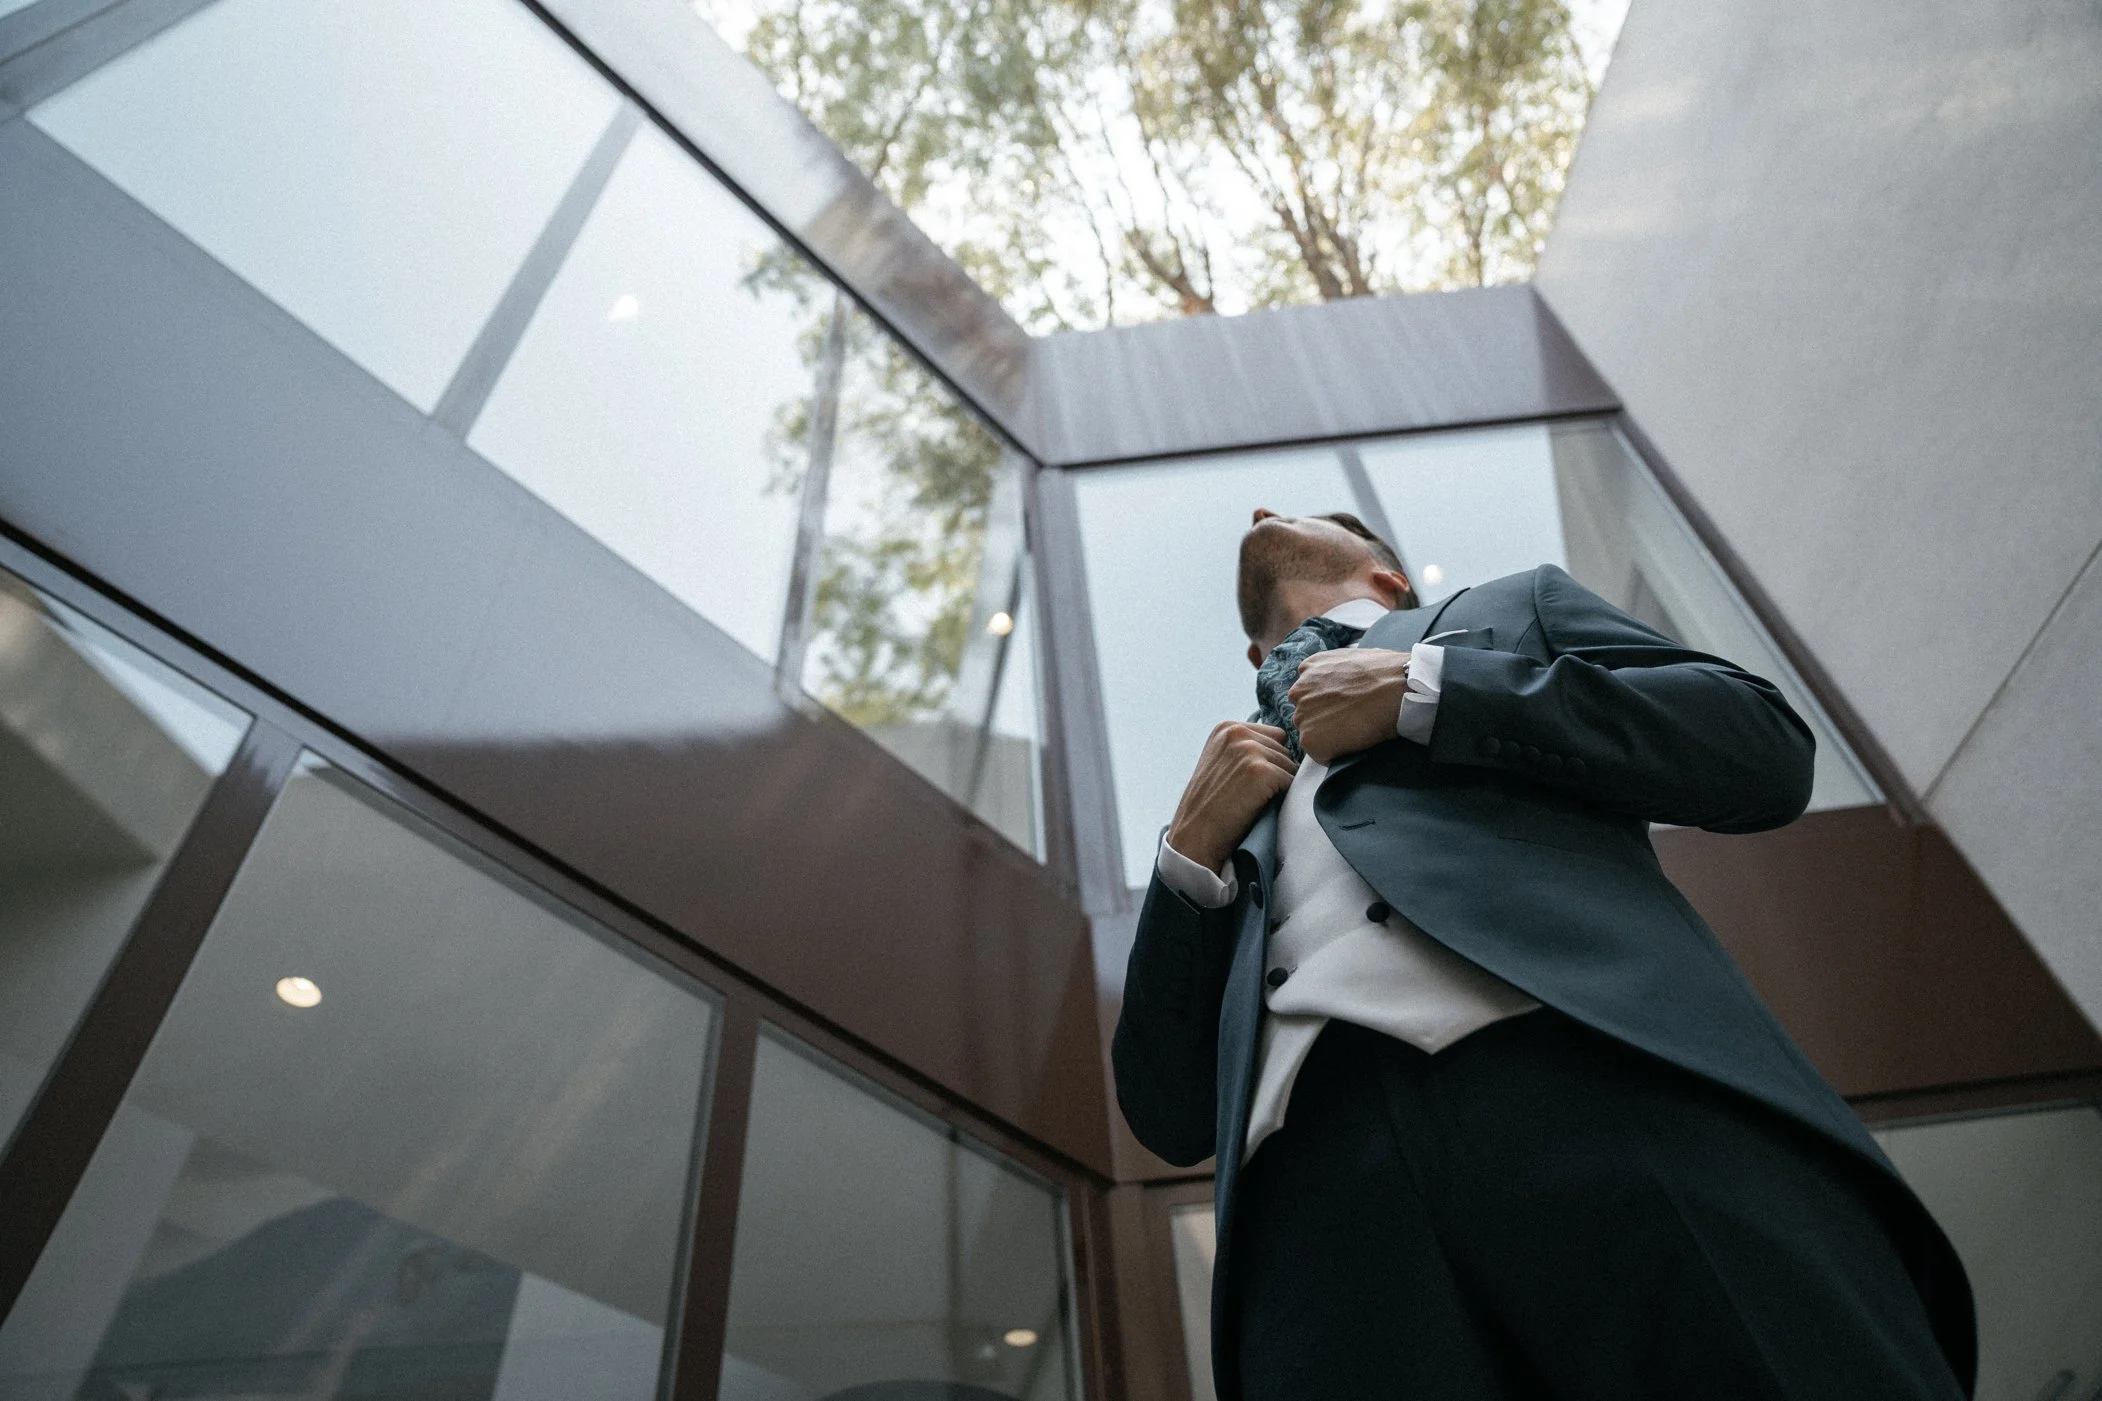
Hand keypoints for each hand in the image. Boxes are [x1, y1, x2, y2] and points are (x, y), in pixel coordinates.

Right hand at [1165, 722, 1297, 873]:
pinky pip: (1292, 782)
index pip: (1274, 736)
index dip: (1269, 760)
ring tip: (1254, 800)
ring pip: (1291, 766)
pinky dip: (1283, 797)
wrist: (1196, 834)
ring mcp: (1249, 750)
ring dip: (1280, 785)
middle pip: (1284, 749)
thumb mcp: (1220, 762)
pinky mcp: (1261, 770)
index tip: (1249, 780)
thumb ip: (1245, 748)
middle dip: (1277, 771)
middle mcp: (1237, 733)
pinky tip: (1260, 806)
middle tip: (1252, 794)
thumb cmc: (1210, 805)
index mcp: (1227, 728)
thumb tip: (1287, 748)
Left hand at [1289, 648, 1409, 762]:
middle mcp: (1299, 691)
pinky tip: (1354, 741)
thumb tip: (1340, 683)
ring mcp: (1302, 716)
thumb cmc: (1386, 672)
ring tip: (1355, 729)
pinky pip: (1320, 754)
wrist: (1397, 687)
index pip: (1309, 692)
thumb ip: (1335, 671)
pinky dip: (1335, 754)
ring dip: (1329, 736)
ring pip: (1311, 734)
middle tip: (1350, 719)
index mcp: (1308, 668)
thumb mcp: (1351, 657)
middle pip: (1306, 714)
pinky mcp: (1310, 740)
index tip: (1344, 706)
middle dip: (1324, 719)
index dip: (1327, 703)